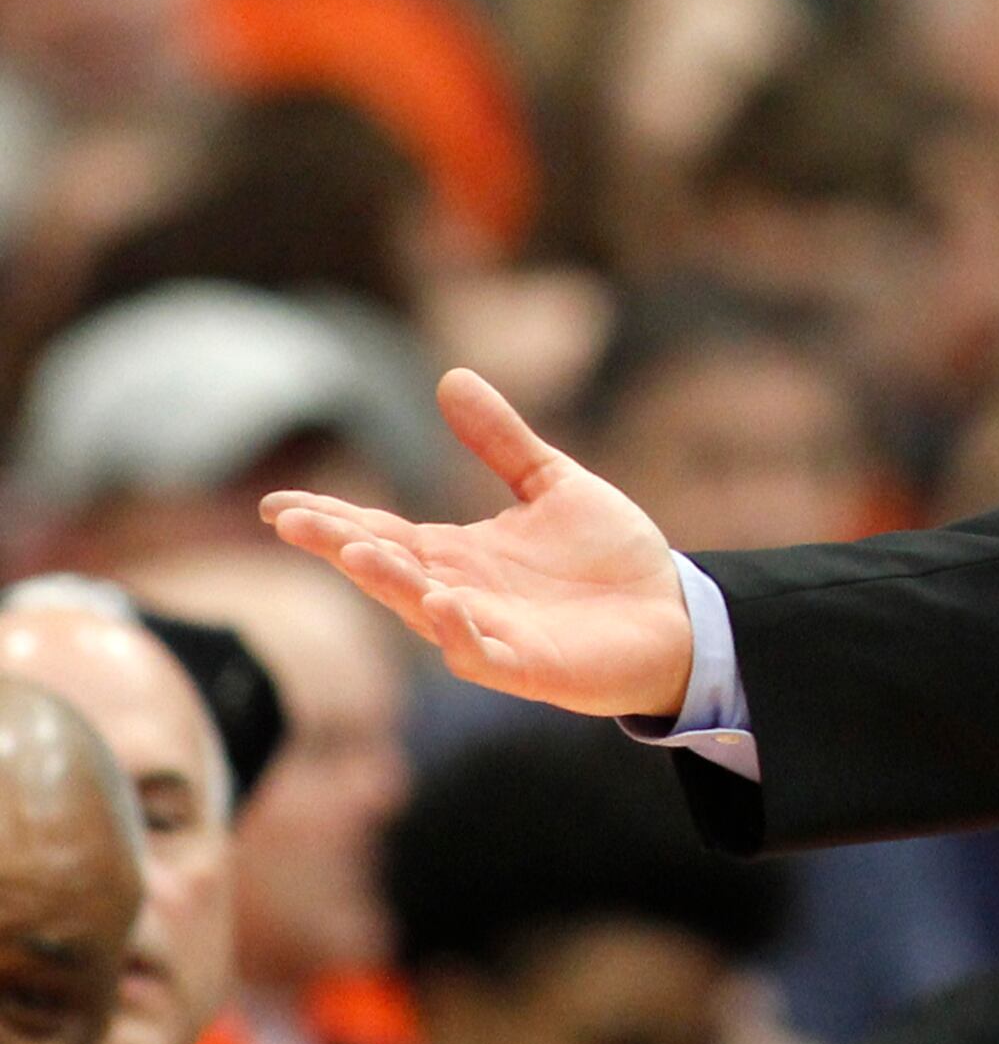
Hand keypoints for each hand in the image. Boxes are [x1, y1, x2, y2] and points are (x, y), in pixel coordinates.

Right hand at [260, 369, 696, 717]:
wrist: (676, 613)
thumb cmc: (609, 557)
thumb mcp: (553, 483)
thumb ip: (501, 441)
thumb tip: (451, 376)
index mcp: (458, 553)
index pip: (380, 531)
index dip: (330, 517)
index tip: (277, 503)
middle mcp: (459, 593)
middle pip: (387, 568)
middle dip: (339, 544)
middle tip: (293, 521)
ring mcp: (488, 631)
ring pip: (421, 611)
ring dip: (388, 583)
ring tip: (354, 550)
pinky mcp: (526, 666)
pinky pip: (478, 653)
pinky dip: (457, 632)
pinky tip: (442, 601)